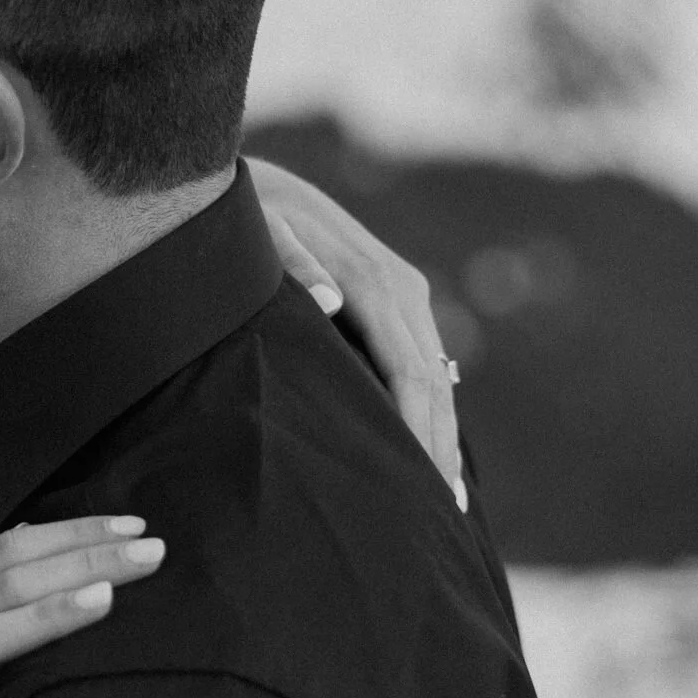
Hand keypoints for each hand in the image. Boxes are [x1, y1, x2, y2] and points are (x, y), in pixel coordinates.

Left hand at [246, 157, 465, 503]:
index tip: (424, 481)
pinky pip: (422, 363)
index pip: (409, 370)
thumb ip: (292, 262)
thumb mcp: (258, 230)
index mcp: (373, 279)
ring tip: (448, 500)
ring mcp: (405, 293)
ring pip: (436, 376)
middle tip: (446, 516)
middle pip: (433, 382)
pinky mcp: (396, 298)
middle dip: (441, 447)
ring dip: (444, 434)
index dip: (419, 429)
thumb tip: (333, 303)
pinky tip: (435, 451)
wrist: (259, 181)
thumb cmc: (248, 214)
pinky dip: (432, 408)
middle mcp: (401, 287)